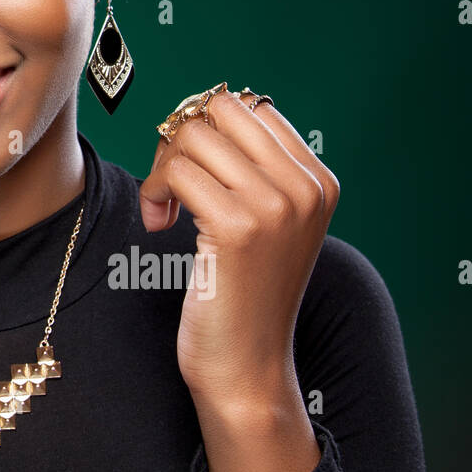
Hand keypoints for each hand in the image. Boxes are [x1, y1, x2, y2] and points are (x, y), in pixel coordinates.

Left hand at [138, 90, 339, 408]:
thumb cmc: (243, 291)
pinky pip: (175, 173)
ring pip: (191, 137)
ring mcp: (276, 205)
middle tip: (172, 184)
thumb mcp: (268, 222)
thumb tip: (206, 106)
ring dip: (161, 168)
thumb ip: (253, 168)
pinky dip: (154, 194)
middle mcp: (305, 187)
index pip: (250, 107)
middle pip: (219, 109)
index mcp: (318, 180)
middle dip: (181, 138)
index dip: (206, 129)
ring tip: (165, 208)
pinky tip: (160, 225)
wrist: (248, 365)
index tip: (195, 172)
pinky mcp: (239, 227)